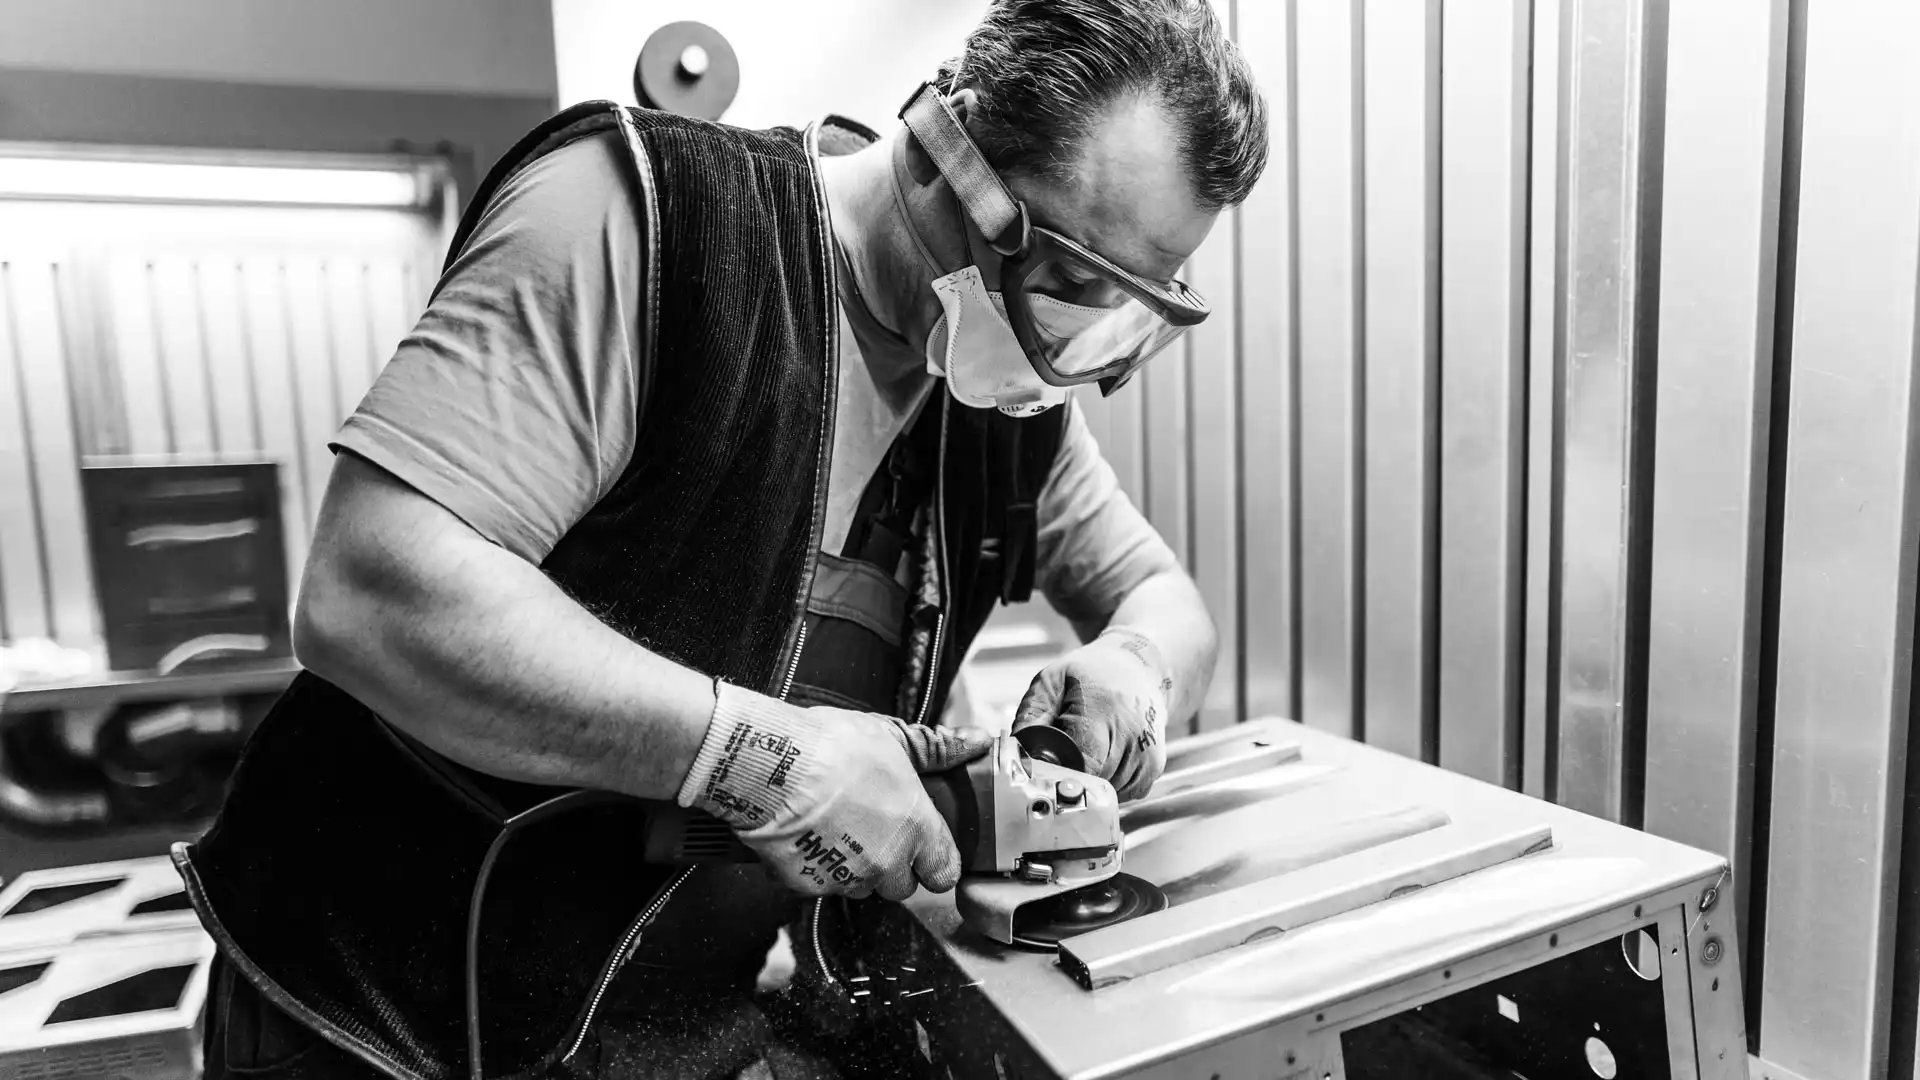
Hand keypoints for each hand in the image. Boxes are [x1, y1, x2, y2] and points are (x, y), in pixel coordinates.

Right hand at [678, 684, 991, 901]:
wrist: (770, 765)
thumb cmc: (831, 747)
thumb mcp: (893, 738)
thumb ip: (939, 747)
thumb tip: (976, 741)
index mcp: (917, 829)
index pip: (944, 873)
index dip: (935, 862)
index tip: (924, 850)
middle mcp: (886, 861)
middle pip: (901, 886)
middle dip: (891, 865)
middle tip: (872, 828)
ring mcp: (846, 877)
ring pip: (860, 887)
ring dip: (853, 868)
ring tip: (836, 828)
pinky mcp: (808, 885)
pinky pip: (820, 885)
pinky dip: (815, 867)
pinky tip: (807, 835)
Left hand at [1013, 628, 1171, 800]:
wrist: (1140, 671)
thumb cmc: (1092, 674)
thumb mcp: (1052, 680)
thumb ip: (1031, 716)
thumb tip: (1017, 755)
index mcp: (1104, 709)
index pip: (1079, 762)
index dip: (1054, 772)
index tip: (1037, 771)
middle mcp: (1132, 736)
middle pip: (1087, 782)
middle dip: (1065, 776)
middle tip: (1056, 756)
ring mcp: (1146, 758)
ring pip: (1101, 793)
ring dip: (1085, 780)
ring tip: (1085, 748)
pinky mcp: (1152, 773)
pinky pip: (1117, 795)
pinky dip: (1103, 782)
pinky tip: (1103, 756)